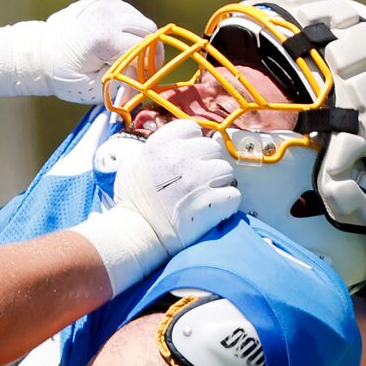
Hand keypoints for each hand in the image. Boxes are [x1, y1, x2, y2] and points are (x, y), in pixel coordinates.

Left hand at [32, 0, 153, 103]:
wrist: (38, 53)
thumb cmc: (63, 76)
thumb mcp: (92, 88)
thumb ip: (122, 84)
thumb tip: (144, 84)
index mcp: (104, 37)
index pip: (142, 49)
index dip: (146, 66)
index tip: (144, 79)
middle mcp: (106, 14)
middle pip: (146, 30)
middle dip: (147, 50)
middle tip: (141, 68)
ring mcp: (104, 2)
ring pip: (139, 20)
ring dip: (138, 38)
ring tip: (124, 54)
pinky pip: (127, 12)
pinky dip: (126, 26)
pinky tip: (112, 39)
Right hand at [75, 120, 240, 294]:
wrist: (135, 236)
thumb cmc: (131, 203)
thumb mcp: (132, 165)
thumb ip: (153, 150)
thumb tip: (170, 146)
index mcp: (162, 144)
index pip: (192, 129)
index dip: (191, 144)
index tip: (186, 158)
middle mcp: (183, 157)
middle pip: (212, 148)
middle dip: (206, 164)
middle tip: (194, 182)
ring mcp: (201, 179)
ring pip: (226, 170)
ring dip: (218, 183)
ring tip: (203, 196)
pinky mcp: (214, 202)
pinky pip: (233, 194)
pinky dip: (226, 203)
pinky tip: (212, 209)